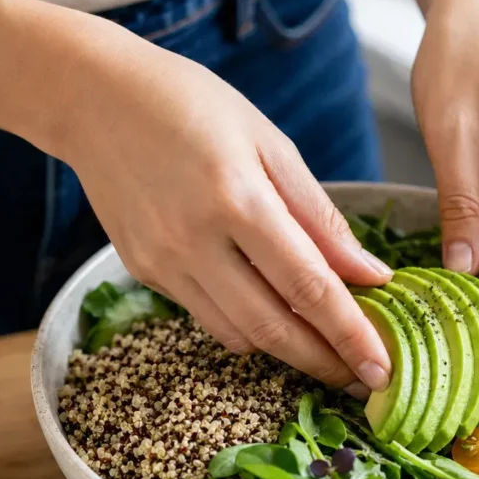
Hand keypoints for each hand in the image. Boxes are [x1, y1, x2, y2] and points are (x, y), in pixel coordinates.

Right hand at [58, 26, 392, 394]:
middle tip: (364, 378)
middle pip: (274, 328)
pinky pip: (208, 319)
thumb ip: (320, 216)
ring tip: (327, 350)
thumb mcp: (270, 143)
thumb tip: (370, 274)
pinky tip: (273, 316)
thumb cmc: (192, 105)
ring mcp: (163, 263)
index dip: (350, 333)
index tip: (383, 367)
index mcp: (237, 199)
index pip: (308, 286)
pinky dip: (248, 328)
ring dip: (289, 352)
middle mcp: (195, 241)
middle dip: (325, 362)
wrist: (95, 99)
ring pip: (239, 335)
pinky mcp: (144, 273)